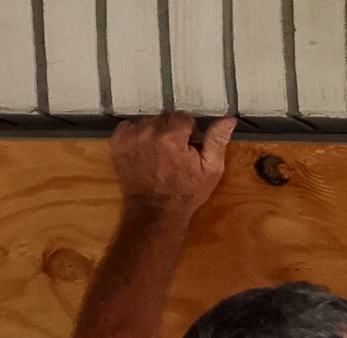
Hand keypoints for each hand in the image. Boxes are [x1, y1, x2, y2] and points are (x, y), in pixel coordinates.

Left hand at [109, 113, 234, 225]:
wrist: (155, 211)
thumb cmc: (186, 192)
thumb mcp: (210, 170)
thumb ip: (217, 141)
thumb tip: (228, 119)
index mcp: (172, 137)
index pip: (182, 117)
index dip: (188, 132)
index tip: (187, 147)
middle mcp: (148, 133)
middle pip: (164, 118)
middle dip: (171, 131)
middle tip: (173, 153)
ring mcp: (130, 137)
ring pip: (147, 122)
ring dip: (154, 133)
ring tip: (158, 153)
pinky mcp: (117, 142)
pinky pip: (129, 126)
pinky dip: (136, 135)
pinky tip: (144, 151)